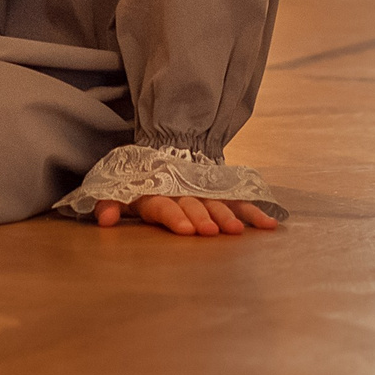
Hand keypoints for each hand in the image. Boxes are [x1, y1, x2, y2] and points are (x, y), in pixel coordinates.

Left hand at [94, 195, 277, 234]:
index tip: (185, 229)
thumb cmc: (144, 179)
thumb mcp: (120, 188)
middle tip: (209, 231)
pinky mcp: (222, 192)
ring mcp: (205, 192)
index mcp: (157, 193)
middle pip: (193, 205)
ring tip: (235, 230)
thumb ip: (108, 203)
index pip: (165, 205)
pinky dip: (254, 212)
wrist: (170, 143)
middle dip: (201, 217)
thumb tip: (104, 220)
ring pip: (217, 203)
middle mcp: (183, 192)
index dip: (174, 216)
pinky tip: (270, 224)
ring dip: (226, 216)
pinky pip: (240, 201)